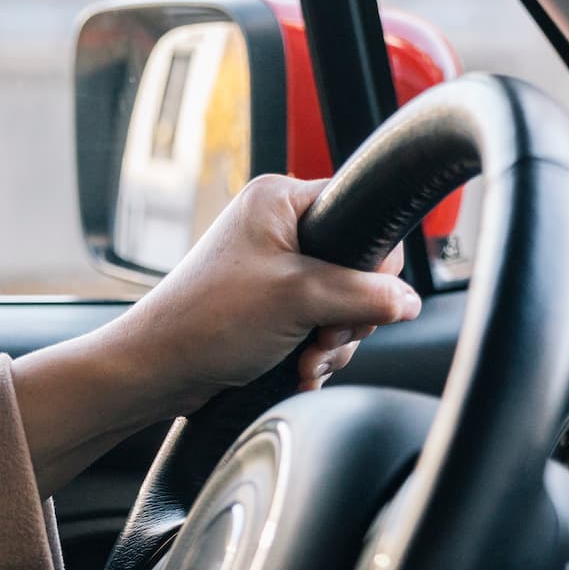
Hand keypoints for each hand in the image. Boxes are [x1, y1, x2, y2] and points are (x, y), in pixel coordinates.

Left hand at [11, 175, 421, 495]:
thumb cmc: (209, 320)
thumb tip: (409, 301)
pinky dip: (315, 352)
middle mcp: (276, 227)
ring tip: (307, 358)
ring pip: (341, 303)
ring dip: (333, 342)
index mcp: (280, 199)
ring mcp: (272, 268)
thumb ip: (365, 295)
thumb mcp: (300, 299)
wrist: (159, 370)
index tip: (360, 298)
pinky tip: (299, 370)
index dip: (372, 262)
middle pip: (356, 267)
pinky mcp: (269, 305)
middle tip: (324, 335)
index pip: (360, 213)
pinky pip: (318, 324)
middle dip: (348, 315)